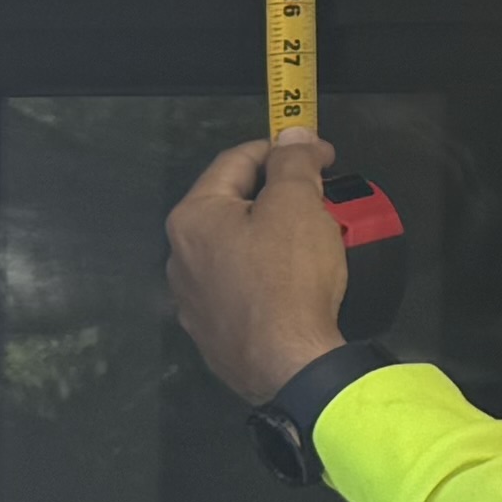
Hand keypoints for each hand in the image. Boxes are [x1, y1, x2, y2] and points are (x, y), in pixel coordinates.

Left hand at [165, 135, 355, 403]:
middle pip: (233, 205)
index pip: (236, 161)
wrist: (289, 365)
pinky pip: (239, 287)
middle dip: (278, 194)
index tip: (322, 155)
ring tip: (312, 241)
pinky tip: (292, 283)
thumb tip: (291, 136)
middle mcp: (179, 258)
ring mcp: (192, 301)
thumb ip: (293, 162)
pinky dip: (265, 274)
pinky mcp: (212, 334)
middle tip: (321, 199)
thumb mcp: (298, 204)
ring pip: (235, 249)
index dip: (283, 148)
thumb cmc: (289, 277)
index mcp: (192, 218)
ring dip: (270, 235)